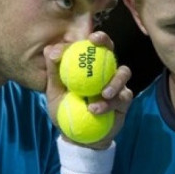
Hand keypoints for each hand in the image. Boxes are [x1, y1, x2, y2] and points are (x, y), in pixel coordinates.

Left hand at [43, 31, 132, 148]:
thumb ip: (53, 72)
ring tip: (103, 93)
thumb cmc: (65, 110)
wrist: (76, 136)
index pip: (92, 46)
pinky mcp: (124, 101)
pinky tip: (95, 109)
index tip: (90, 38)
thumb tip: (50, 50)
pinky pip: (123, 97)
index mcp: (89, 65)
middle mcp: (105, 71)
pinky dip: (108, 103)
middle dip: (107, 43)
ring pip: (123, 73)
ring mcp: (117, 85)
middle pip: (111, 50)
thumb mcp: (54, 93)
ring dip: (114, 80)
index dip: (93, 38)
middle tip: (98, 44)